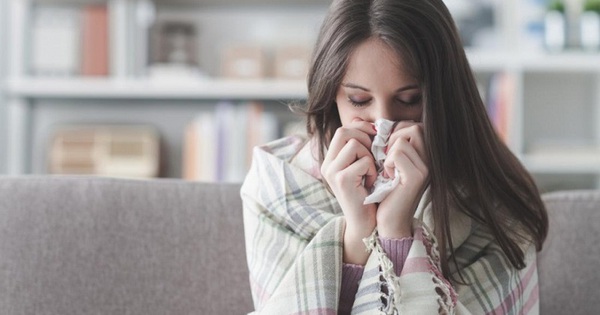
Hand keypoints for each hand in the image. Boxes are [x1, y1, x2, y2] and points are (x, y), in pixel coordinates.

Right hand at [321, 119, 376, 263]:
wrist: (365, 223)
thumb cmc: (368, 194)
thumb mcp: (362, 166)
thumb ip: (361, 147)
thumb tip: (368, 123)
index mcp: (331, 160)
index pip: (343, 129)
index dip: (361, 128)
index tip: (375, 137)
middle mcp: (327, 164)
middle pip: (345, 131)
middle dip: (365, 139)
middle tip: (374, 155)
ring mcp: (332, 172)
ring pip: (355, 144)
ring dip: (370, 156)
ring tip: (371, 172)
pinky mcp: (341, 180)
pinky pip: (363, 161)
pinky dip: (372, 170)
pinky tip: (371, 183)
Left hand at [376, 121, 428, 238]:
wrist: (388, 220)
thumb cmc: (384, 191)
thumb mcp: (387, 163)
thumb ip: (387, 144)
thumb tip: (368, 123)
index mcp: (425, 155)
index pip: (414, 125)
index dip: (396, 132)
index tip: (387, 151)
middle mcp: (430, 160)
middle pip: (413, 127)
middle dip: (393, 138)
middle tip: (386, 157)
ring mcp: (426, 168)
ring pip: (403, 139)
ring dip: (389, 153)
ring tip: (388, 170)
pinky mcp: (417, 176)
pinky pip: (397, 153)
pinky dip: (387, 163)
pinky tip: (388, 177)